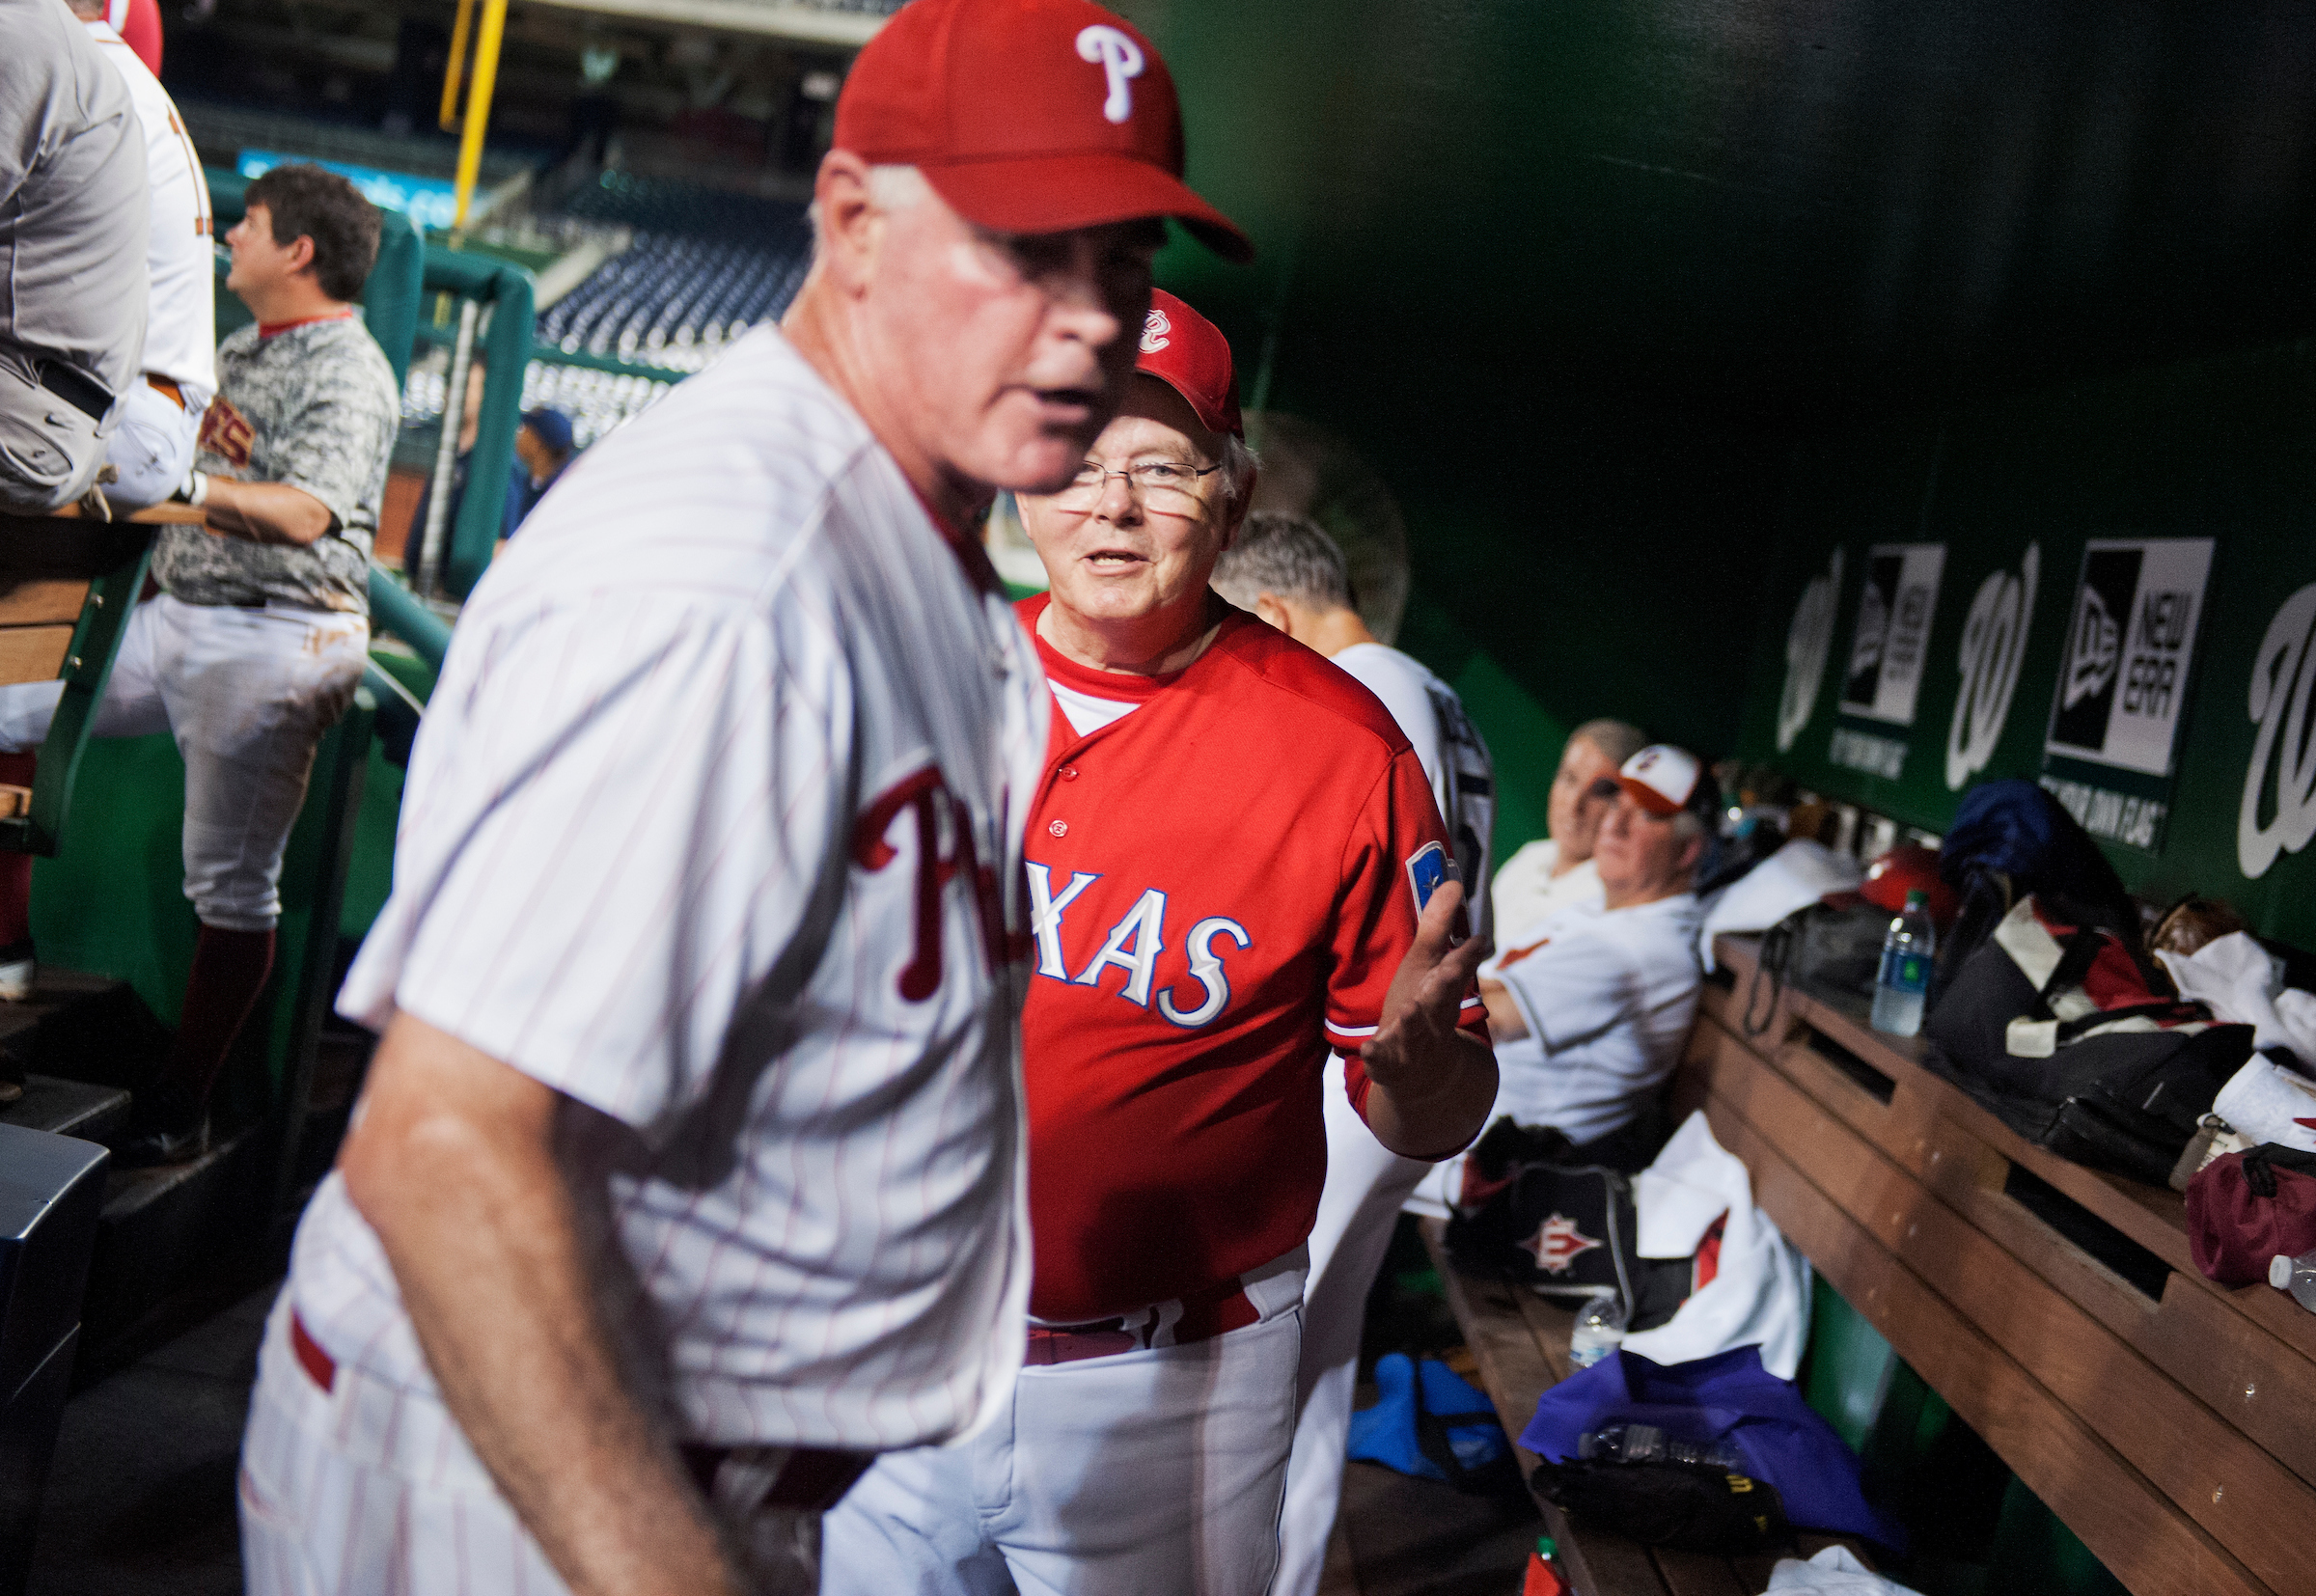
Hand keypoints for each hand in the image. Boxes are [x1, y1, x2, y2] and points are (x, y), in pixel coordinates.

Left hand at [1360, 878, 1488, 1100]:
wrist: (1420, 1071)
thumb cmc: (1424, 1005)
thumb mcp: (1429, 965)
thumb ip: (1439, 925)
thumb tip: (1453, 882)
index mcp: (1441, 990)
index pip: (1455, 971)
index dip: (1465, 956)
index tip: (1478, 939)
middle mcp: (1431, 1016)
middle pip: (1441, 1001)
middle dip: (1445, 987)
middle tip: (1450, 971)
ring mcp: (1412, 1042)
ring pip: (1416, 1032)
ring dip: (1414, 1022)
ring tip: (1410, 1009)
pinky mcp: (1389, 1061)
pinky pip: (1383, 1059)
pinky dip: (1377, 1055)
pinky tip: (1369, 1049)